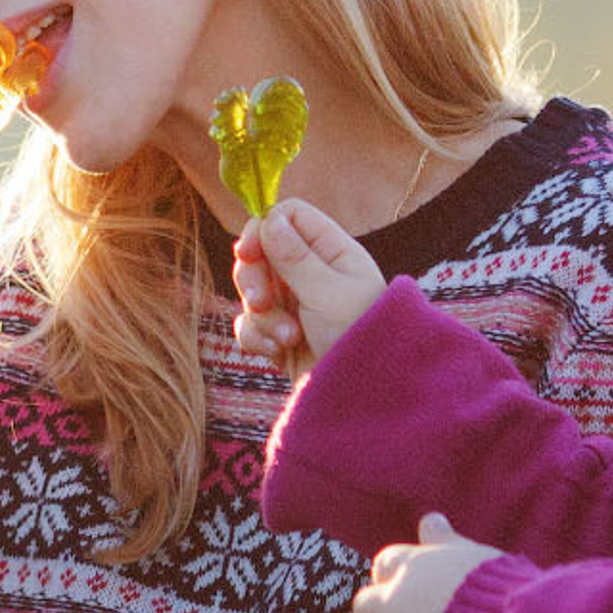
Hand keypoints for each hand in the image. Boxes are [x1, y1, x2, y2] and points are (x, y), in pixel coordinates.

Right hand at [232, 199, 383, 368]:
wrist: (364, 396)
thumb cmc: (358, 337)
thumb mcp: (329, 292)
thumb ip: (295, 256)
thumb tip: (269, 219)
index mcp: (331, 252)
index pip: (287, 217)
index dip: (262, 230)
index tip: (248, 253)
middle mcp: (310, 273)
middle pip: (259, 254)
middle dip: (253, 280)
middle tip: (263, 302)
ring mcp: (292, 304)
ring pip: (250, 294)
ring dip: (262, 317)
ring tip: (288, 338)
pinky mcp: (278, 335)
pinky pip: (248, 325)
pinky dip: (257, 338)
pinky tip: (278, 352)